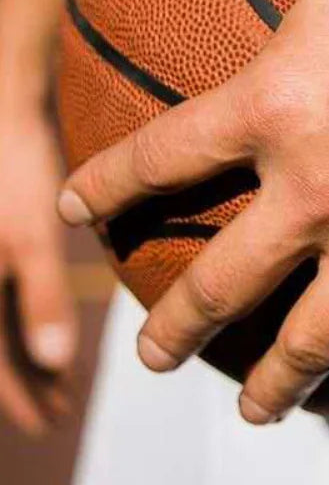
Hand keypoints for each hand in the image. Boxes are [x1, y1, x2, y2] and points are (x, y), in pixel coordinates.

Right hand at [0, 94, 75, 433]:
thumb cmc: (10, 167)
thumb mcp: (29, 236)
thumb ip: (40, 299)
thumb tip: (54, 361)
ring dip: (21, 351)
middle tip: (57, 408)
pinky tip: (44, 318)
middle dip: (22, 382)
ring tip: (58, 374)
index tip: (53, 421)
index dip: (21, 397)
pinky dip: (20, 315)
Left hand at [58, 0, 328, 434]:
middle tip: (157, 352)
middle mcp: (326, 190)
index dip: (109, 187)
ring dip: (277, 383)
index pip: (163, 159)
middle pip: (225, 279)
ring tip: (256, 408)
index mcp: (282, 104)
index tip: (84, 210)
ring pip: (317, 341)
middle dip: (179, 323)